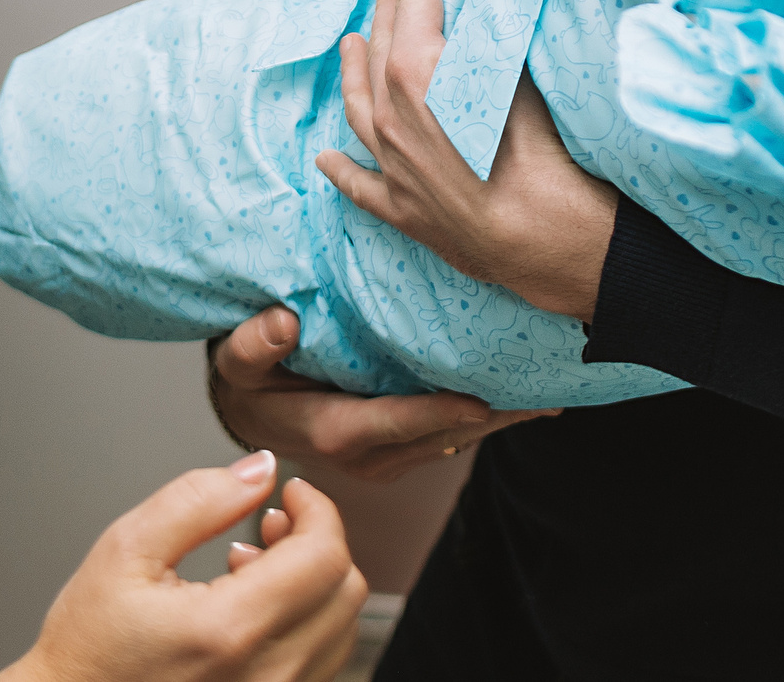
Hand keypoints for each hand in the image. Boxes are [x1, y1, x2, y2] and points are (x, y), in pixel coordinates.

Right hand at [0, 453, 366, 681]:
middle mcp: (266, 676)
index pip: (324, 556)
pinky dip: (304, 621)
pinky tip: (253, 607)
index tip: (291, 492)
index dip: (317, 509)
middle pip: (346, 590)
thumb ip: (198, 500)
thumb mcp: (126, 551)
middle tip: (271, 521)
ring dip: (311, 582)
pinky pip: (322, 660)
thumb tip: (259, 469)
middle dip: (316, 540)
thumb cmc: (89, 648)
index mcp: (230, 630)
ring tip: (252, 564)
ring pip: (341, 626)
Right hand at [208, 308, 553, 484]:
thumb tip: (282, 323)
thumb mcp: (236, 361)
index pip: (395, 422)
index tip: (482, 401)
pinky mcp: (396, 453)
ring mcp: (384, 460)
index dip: (439, 412)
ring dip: (497, 421)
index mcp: (332, 432)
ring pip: (451, 443)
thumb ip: (253, 345)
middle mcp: (364, 456)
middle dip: (491, 417)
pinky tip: (515, 401)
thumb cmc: (248, 382)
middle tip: (543, 392)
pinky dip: (481, 420)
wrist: (248, 413)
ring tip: (546, 397)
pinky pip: (446, 439)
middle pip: (439, 437)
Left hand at [315, 0, 618, 320]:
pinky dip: (341, 169)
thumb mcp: (518, 61)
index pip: (416, 4)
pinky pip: (360, 185)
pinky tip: (326, 160)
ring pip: (359, 107)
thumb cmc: (536, 147)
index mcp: (416, 72)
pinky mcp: (402, 209)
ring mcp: (392, 165)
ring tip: (350, 44)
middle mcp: (391, 115)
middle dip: (388, 10)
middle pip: (383, 49)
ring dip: (353, 72)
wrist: (540, 235)